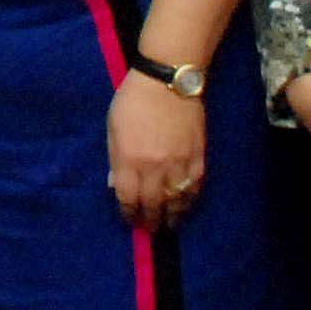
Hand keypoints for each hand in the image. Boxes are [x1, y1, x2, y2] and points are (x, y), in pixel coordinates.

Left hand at [106, 72, 208, 232]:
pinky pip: (195, 188)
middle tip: (150, 228)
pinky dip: (189, 201)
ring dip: (172, 217)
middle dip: (150, 220)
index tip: (129, 220)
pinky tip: (185, 206)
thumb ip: (116, 159)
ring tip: (169, 225)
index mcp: (130, 160)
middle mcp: (155, 168)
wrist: (168, 81)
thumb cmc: (133, 101)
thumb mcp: (113, 128)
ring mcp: (179, 165)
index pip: (128, 198)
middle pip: (153, 205)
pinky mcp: (198, 158)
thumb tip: (118, 184)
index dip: (129, 213)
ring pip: (177, 201)